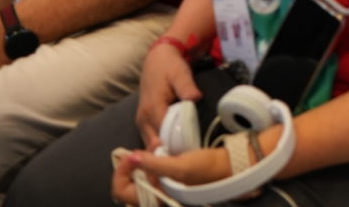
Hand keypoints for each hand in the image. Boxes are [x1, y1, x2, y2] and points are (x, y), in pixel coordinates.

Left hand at [112, 144, 232, 204]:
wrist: (227, 166)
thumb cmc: (204, 169)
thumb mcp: (179, 166)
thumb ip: (154, 164)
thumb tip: (131, 157)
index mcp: (154, 200)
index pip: (121, 191)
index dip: (121, 173)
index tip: (130, 155)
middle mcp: (154, 197)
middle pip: (126, 184)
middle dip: (131, 165)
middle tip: (141, 150)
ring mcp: (159, 188)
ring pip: (137, 176)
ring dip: (140, 161)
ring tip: (153, 148)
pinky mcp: (166, 179)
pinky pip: (147, 171)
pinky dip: (148, 159)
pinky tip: (158, 150)